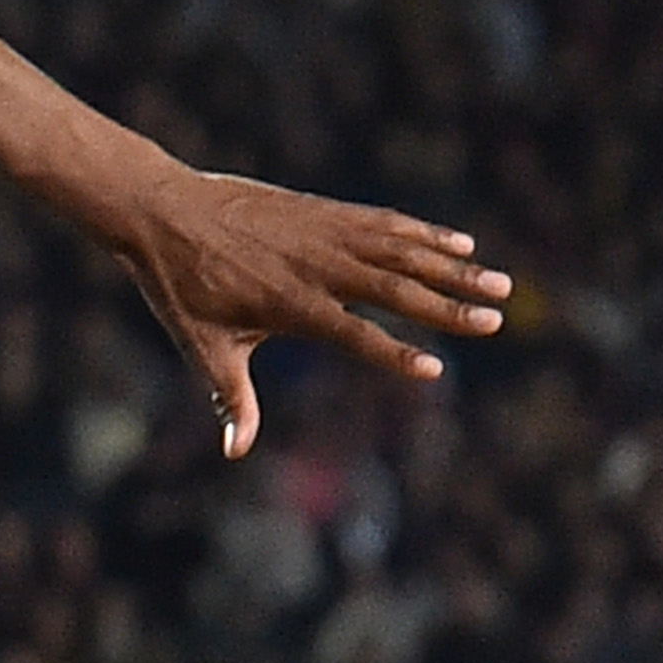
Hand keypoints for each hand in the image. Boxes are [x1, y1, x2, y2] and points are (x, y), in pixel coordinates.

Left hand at [115, 164, 516, 459]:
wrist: (163, 210)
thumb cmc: (181, 286)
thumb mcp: (202, 346)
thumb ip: (230, 398)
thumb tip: (235, 452)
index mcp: (290, 304)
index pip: (355, 333)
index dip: (394, 353)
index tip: (435, 370)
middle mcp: (317, 266)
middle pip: (395, 288)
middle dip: (448, 306)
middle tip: (497, 319)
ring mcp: (324, 233)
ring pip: (401, 250)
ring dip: (453, 268)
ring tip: (499, 283)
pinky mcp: (324, 210)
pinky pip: (384, 222)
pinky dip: (424, 233)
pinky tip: (458, 244)